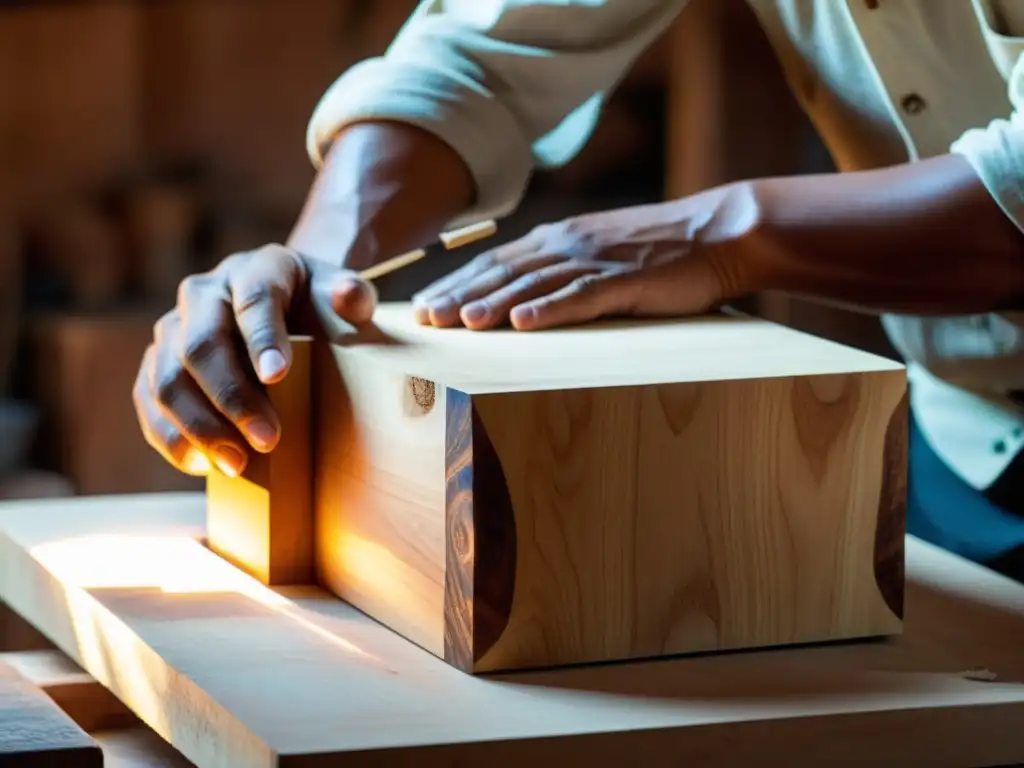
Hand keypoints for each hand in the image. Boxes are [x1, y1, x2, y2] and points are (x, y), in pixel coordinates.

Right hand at [133, 245, 376, 477]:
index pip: (254, 298)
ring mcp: (173, 327)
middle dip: (232, 398)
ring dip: (199, 427)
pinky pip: (149, 400)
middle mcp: (203, 293)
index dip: (263, 338)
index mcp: (253, 270)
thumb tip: (350, 297)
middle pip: (201, 345)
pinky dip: (171, 436)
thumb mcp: (338, 294)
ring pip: (167, 379)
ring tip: (238, 463)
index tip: (278, 376)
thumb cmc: (313, 305)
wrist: (281, 304)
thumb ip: (352, 296)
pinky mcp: (158, 361)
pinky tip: (202, 464)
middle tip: (269, 441)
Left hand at [412, 182, 761, 330]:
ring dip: (494, 302)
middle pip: (504, 271)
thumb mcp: (602, 251)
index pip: (497, 261)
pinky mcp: (626, 280)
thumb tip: (527, 295)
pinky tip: (522, 324)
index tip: (425, 304)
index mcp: (560, 238)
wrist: (720, 231)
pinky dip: (549, 310)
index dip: (458, 282)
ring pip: (534, 283)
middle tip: (426, 318)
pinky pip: (580, 296)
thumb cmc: (661, 250)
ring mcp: (596, 260)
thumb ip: (565, 267)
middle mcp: (568, 244)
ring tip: (461, 322)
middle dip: (462, 294)